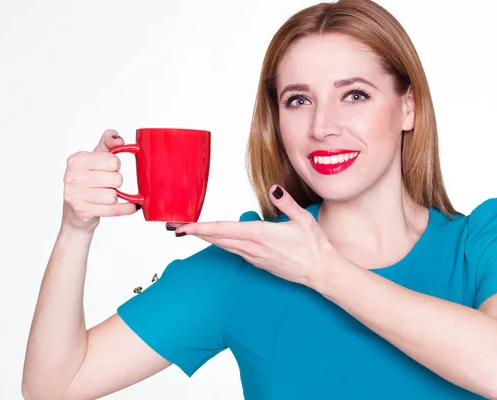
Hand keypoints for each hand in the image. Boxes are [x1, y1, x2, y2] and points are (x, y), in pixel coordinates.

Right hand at [61, 129, 139, 232]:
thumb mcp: (95, 158)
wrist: (74, 211)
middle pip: (116, 179)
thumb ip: (108, 142)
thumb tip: (118, 140)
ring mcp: (76, 195)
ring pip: (114, 196)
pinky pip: (114, 210)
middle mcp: (73, 176)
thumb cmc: (87, 181)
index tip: (108, 169)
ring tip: (107, 195)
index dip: (115, 166)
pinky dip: (126, 208)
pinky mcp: (82, 211)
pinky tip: (130, 206)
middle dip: (117, 182)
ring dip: (116, 197)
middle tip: (108, 184)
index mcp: (77, 160)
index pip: (113, 161)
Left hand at [174, 185, 339, 288]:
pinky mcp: (259, 263)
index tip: (183, 227)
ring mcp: (255, 258)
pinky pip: (235, 252)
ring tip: (191, 231)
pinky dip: (222, 244)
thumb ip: (286, 203)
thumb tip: (274, 188)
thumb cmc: (314, 246)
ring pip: (224, 246)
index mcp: (260, 235)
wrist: (321, 272)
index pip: (223, 230)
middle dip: (196, 233)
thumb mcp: (302, 219)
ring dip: (207, 238)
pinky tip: (218, 240)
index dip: (200, 228)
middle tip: (176, 228)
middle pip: (217, 239)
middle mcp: (253, 248)